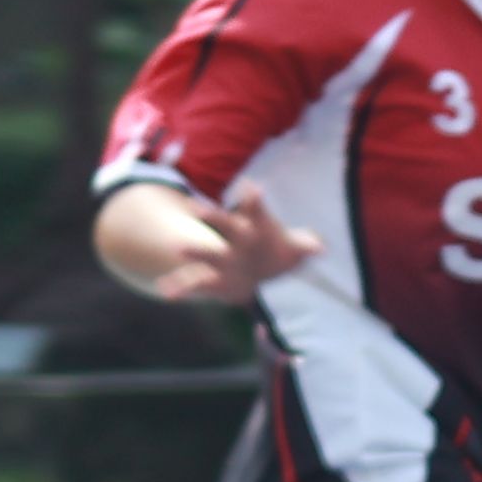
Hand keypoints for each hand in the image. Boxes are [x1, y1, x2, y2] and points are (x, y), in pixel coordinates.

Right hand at [141, 183, 327, 309]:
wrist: (253, 270)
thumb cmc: (275, 251)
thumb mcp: (294, 249)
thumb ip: (305, 246)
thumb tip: (318, 247)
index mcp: (255, 227)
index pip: (255, 211)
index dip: (254, 200)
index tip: (252, 188)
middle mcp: (234, 239)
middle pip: (223, 225)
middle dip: (212, 217)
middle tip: (195, 208)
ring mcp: (220, 258)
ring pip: (205, 252)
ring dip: (193, 250)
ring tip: (176, 248)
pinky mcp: (211, 278)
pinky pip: (193, 283)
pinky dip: (178, 287)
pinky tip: (163, 293)